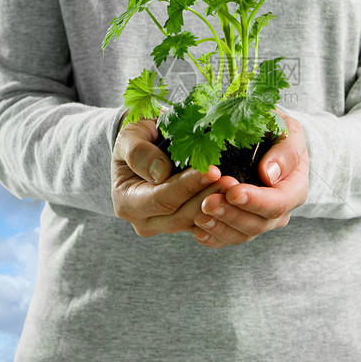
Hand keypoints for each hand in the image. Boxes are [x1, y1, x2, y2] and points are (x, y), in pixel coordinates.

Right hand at [112, 117, 231, 236]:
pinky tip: (233, 196)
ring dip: (216, 206)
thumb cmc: (137, 136)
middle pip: (179, 217)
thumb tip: (160, 173)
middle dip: (206, 199)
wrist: (144, 144)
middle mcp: (142, 220)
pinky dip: (217, 210)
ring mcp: (162, 225)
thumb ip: (138, 152)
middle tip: (230, 182)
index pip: (160, 198)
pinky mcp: (180, 223)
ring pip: (193, 223)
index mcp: (126, 201)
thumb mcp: (130, 136)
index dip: (186, 186)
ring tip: (234, 187)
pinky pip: (201, 223)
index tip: (211, 171)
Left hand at [192, 112, 308, 247]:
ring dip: (218, 227)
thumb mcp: (288, 131)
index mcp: (294, 189)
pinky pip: (226, 239)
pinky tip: (197, 229)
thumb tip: (269, 175)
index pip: (278, 203)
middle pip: (257, 224)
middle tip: (207, 202)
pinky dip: (211, 237)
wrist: (265, 140)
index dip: (255, 201)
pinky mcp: (239, 226)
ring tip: (199, 214)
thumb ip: (285, 152)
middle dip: (231, 214)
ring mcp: (258, 221)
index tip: (233, 191)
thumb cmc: (277, 132)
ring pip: (240, 235)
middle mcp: (278, 212)